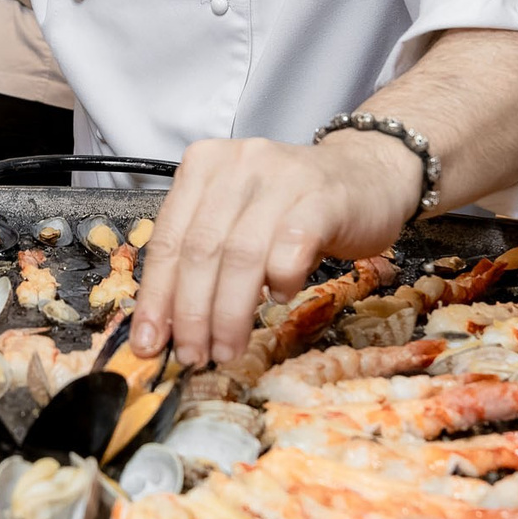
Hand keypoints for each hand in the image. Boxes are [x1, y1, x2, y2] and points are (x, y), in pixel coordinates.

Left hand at [129, 132, 419, 365]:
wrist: (368, 175)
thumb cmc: (293, 207)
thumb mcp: (237, 219)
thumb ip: (202, 258)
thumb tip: (169, 325)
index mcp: (202, 166)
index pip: (167, 239)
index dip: (156, 298)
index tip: (149, 343)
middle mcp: (237, 163)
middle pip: (200, 251)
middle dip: (192, 314)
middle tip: (193, 355)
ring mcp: (281, 177)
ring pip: (241, 257)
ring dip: (230, 314)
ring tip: (227, 348)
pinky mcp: (323, 198)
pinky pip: (290, 251)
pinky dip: (280, 283)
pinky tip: (279, 298)